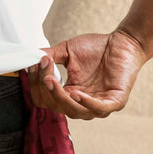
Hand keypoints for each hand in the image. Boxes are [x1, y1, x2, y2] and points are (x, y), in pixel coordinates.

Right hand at [26, 29, 146, 119]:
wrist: (122, 42)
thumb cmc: (96, 48)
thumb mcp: (67, 51)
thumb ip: (49, 56)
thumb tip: (30, 58)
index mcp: (69, 93)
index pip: (46, 99)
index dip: (37, 85)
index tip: (34, 65)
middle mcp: (82, 103)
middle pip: (56, 107)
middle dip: (45, 89)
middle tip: (44, 69)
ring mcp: (98, 105)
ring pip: (74, 112)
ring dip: (60, 97)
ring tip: (51, 80)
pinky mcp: (115, 101)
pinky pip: (98, 109)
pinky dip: (86, 103)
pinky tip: (76, 93)